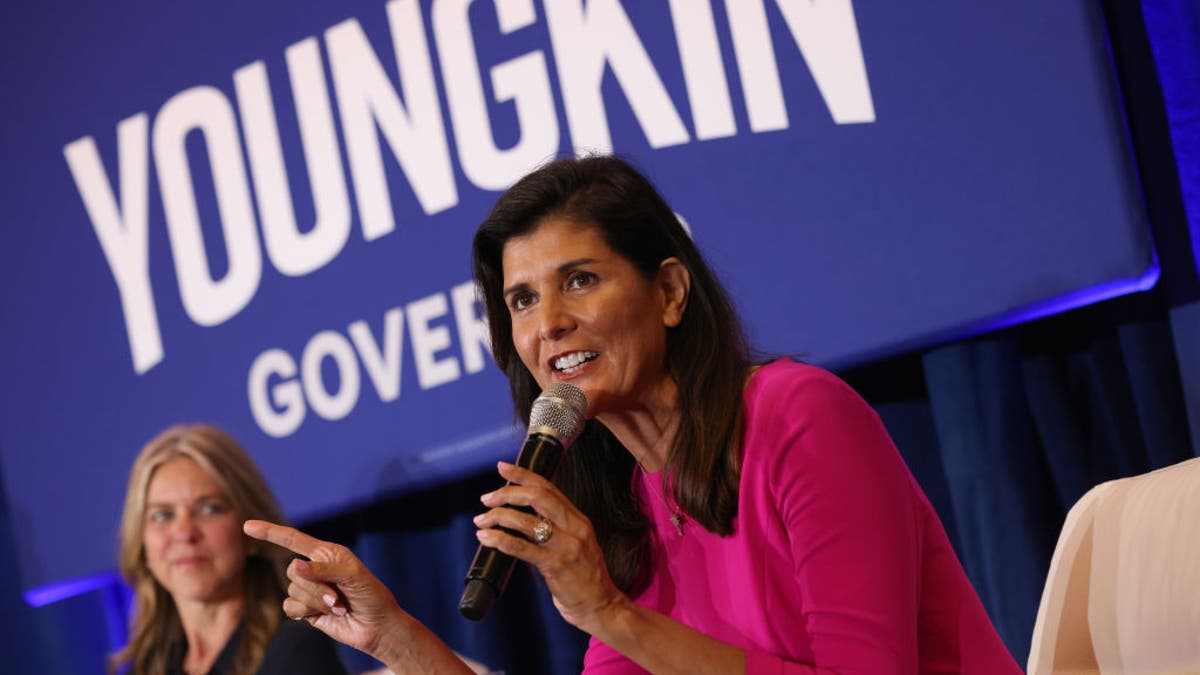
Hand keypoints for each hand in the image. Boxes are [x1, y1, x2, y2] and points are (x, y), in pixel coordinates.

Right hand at [243, 520, 401, 659]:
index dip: (270, 532)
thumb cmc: (371, 595)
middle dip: (315, 586)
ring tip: (339, 606)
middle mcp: (314, 569)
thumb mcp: (353, 575)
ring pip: (293, 590)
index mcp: (326, 553)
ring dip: (317, 601)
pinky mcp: (305, 609)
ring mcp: (308, 590)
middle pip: (292, 571)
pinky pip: (290, 606)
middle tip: (339, 597)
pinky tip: (327, 615)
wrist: (376, 626)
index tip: (247, 526)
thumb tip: (295, 567)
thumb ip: (324, 569)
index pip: (293, 539)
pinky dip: (308, 611)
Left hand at [472, 461, 629, 632]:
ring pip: (526, 521)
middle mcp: (575, 528)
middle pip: (537, 497)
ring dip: (498, 517)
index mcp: (579, 520)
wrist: (603, 608)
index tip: (502, 467)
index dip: (523, 474)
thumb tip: (522, 516)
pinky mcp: (556, 566)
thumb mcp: (577, 544)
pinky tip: (486, 538)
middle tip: (486, 498)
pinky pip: (522, 548)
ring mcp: (567, 547)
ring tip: (481, 521)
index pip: (549, 488)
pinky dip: (500, 539)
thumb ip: (557, 528)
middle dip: (508, 492)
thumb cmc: (585, 578)